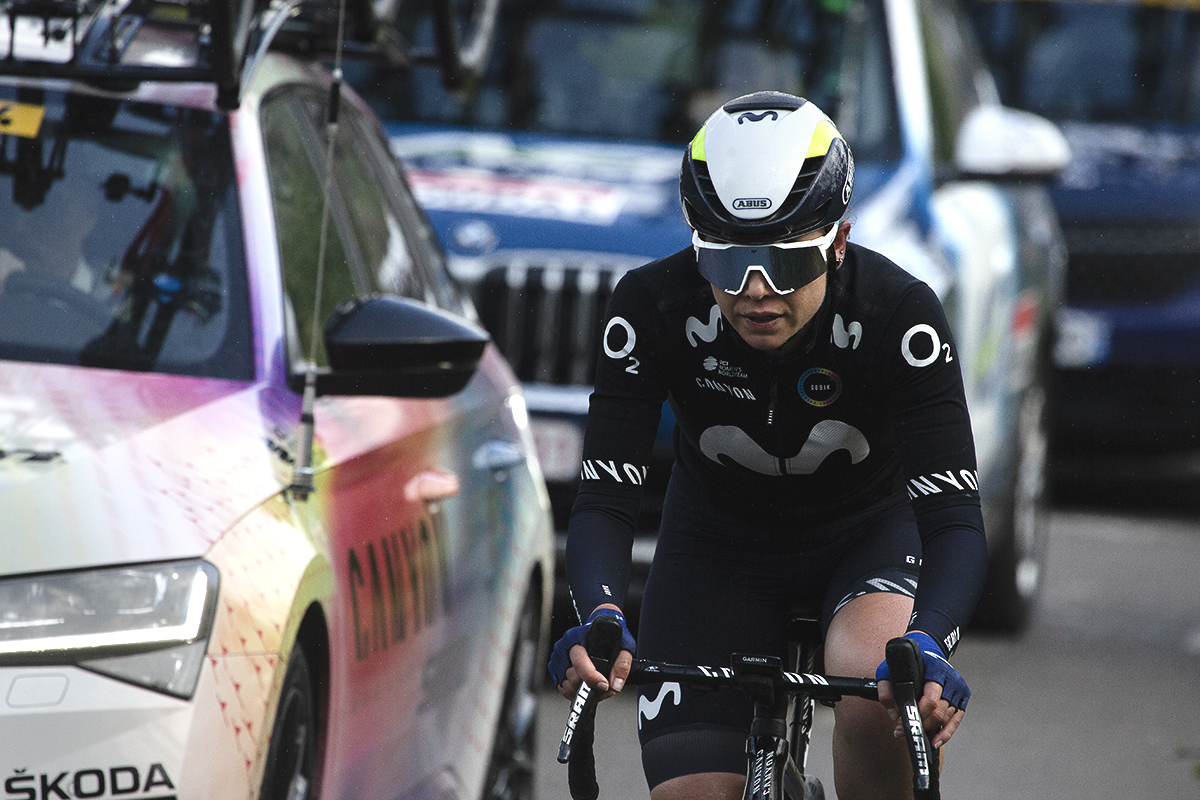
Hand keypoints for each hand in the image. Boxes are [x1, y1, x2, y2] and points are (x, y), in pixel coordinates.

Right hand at [548, 606, 635, 700]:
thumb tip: (615, 684)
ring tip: (596, 685)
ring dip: (583, 691)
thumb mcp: (624, 645)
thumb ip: (622, 664)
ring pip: (567, 686)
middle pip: (574, 678)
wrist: (601, 629)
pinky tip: (586, 684)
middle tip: (605, 685)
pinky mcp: (556, 669)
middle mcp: (564, 648)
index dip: (592, 677)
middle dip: (591, 686)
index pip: (580, 662)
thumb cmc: (610, 636)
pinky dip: (575, 692)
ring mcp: (558, 659)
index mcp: (577, 638)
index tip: (604, 685)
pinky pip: (563, 688)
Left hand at [875, 630, 968, 748]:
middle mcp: (950, 680)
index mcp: (935, 670)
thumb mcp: (890, 668)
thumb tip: (894, 714)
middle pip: (939, 712)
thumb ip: (886, 689)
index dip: (917, 714)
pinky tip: (936, 740)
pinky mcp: (962, 697)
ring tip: (915, 733)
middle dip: (922, 724)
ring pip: (947, 717)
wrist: (928, 648)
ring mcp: (958, 689)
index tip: (902, 723)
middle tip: (904, 731)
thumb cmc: (910, 661)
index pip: (931, 700)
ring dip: (931, 730)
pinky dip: (946, 732)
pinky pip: (956, 720)